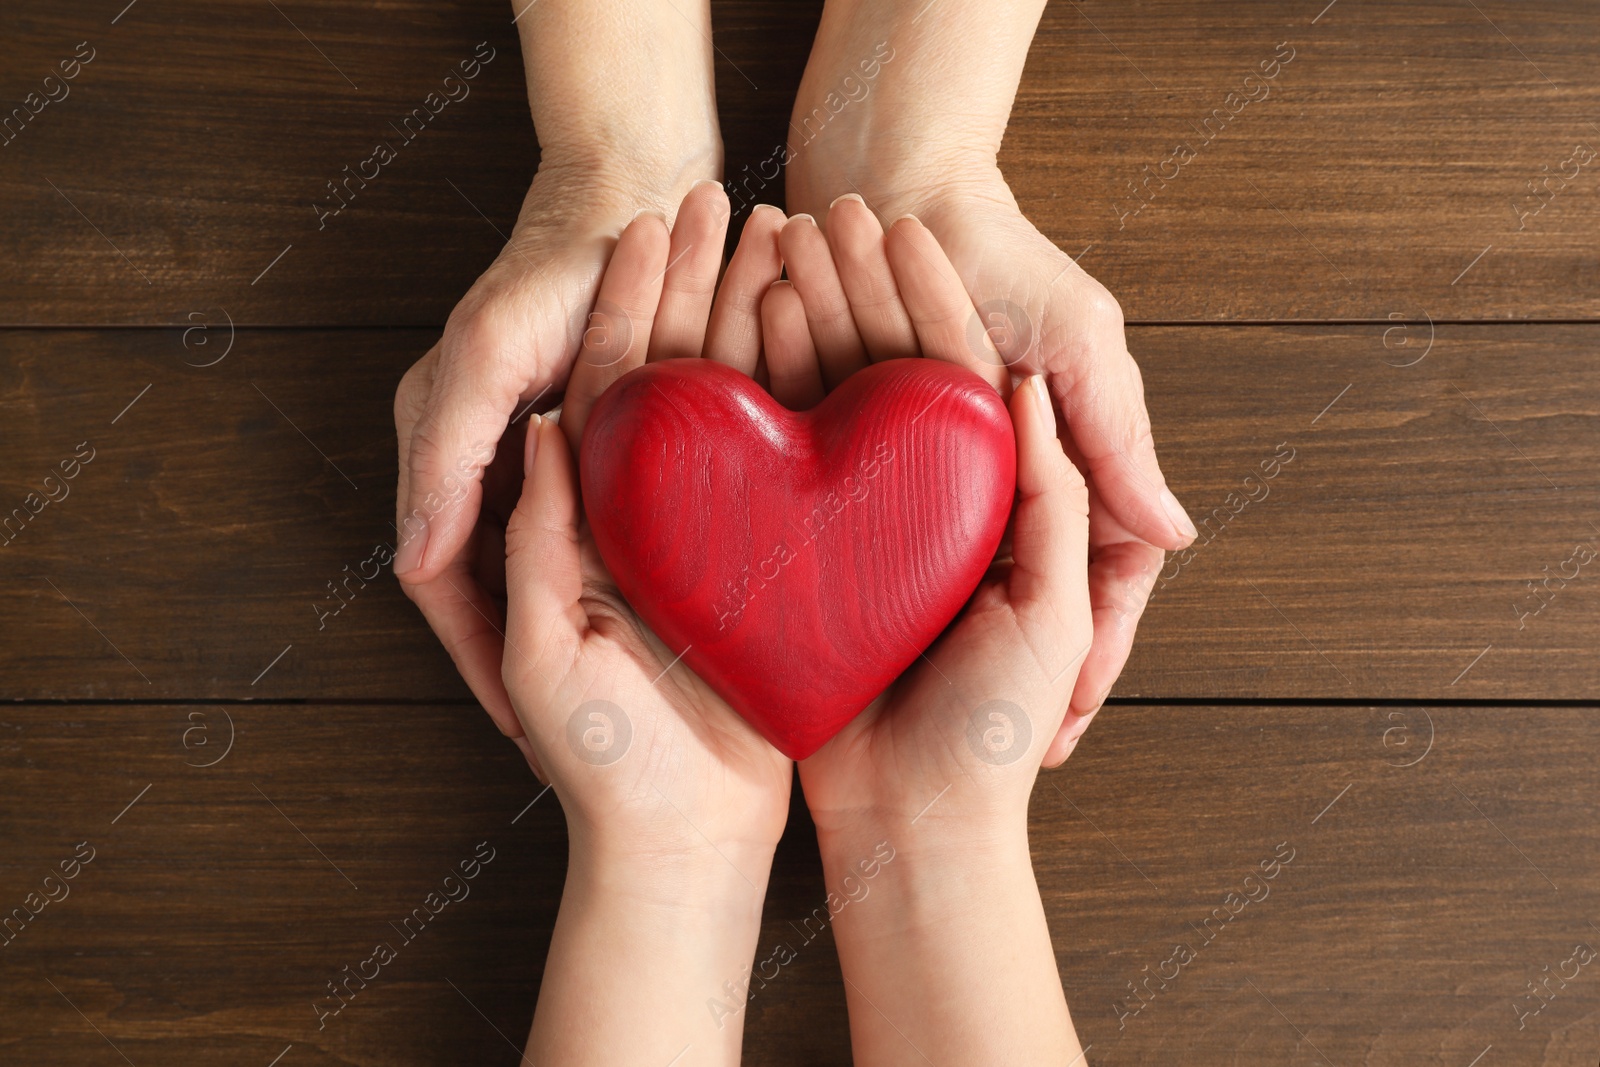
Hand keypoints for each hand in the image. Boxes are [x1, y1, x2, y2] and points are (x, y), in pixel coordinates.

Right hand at [392, 0, 723, 754]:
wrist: (630, 200)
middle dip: (524, 662)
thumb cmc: (553, 269)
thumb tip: (411, 564)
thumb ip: (447, 455)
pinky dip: (619, 573)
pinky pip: (597, 525)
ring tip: (620, 704)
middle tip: (569, 747)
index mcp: (443, 449)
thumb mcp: (485, 357)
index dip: (476, 661)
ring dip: (575, 624)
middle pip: (493, 588)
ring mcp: (539, 454)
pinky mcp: (597, 440)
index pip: (444, 584)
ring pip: (548, 564)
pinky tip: (658, 626)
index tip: (519, 736)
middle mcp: (485, 462)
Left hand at [501, 185, 795, 1063]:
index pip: (606, 388)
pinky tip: (836, 334)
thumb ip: (543, 538)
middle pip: (678, 376)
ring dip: (756, 322)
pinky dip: (807, 397)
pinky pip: (791, 466)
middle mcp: (654, 514)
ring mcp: (717, 535)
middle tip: (734, 202)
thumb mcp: (549, 649)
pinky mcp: (773, 566)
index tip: (650, 223)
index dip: (623, 303)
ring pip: (739, 405)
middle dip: (698, 289)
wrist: (682, 846)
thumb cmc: (602, 764)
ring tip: (788, 238)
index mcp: (587, 522)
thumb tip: (547, 421)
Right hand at [760, 204, 1088, 1061]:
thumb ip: (1051, 497)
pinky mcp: (798, 564)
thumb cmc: (995, 726)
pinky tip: (730, 344)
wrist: (915, 826)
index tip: (901, 228)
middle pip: (886, 377)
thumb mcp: (1050, 610)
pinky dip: (758, 408)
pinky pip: (776, 471)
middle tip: (817, 218)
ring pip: (826, 409)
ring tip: (769, 254)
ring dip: (803, 331)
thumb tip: (1030, 387)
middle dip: (857, 297)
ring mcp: (854, 530)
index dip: (935, 299)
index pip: (961, 376)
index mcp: (990, 502)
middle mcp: (919, 503)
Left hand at [784, 0, 1196, 759]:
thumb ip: (1117, 436)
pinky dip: (887, 587)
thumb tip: (1178, 539)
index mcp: (1073, 459)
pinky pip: (891, 532)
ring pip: (963, 573)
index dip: (1095, 664)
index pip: (1107, 584)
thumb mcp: (1076, 340)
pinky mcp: (879, 460)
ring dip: (957, 639)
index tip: (1068, 740)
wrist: (888, 190)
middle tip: (1008, 769)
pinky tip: (870, 651)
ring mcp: (947, 473)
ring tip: (936, 728)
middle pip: (1031, 594)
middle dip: (1026, 683)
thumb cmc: (1000, 254)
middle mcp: (1012, 478)